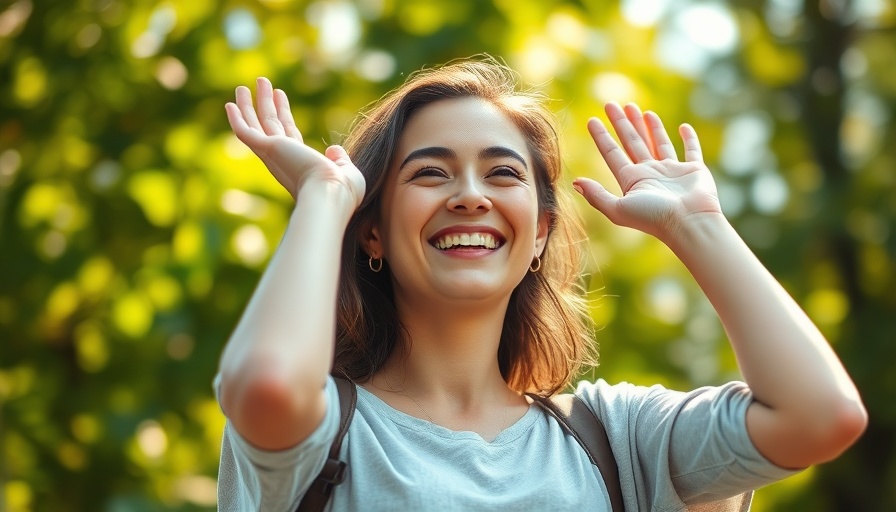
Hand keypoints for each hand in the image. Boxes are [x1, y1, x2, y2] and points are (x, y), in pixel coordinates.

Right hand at [224, 78, 364, 207]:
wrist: (330, 194)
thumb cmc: (341, 192)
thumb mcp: (345, 171)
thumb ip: (339, 159)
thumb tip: (333, 149)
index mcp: (300, 163)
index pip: (288, 133)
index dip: (283, 113)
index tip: (279, 95)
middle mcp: (283, 159)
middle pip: (271, 124)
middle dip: (266, 103)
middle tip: (262, 81)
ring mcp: (273, 154)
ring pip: (258, 123)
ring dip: (251, 103)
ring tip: (249, 83)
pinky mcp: (267, 149)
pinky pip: (245, 132)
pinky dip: (236, 119)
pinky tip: (230, 104)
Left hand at [574, 102, 721, 242]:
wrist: (689, 224)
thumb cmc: (654, 218)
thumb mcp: (618, 209)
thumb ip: (597, 195)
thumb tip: (575, 183)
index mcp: (632, 181)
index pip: (612, 153)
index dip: (602, 137)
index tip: (592, 119)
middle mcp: (650, 174)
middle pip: (631, 142)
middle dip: (621, 123)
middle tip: (611, 104)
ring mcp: (672, 172)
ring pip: (657, 142)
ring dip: (648, 126)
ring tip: (638, 109)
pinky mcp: (694, 170)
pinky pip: (691, 150)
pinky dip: (689, 139)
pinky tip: (683, 127)